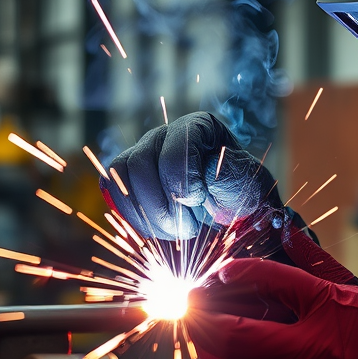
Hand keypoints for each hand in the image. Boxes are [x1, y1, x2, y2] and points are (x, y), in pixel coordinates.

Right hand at [102, 112, 276, 239]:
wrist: (229, 206)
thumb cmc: (239, 192)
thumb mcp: (247, 185)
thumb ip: (232, 178)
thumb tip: (209, 171)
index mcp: (198, 127)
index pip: (176, 149)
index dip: (183, 183)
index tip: (199, 202)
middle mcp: (165, 134)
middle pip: (140, 164)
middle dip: (160, 206)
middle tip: (187, 229)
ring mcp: (142, 151)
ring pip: (119, 176)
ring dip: (144, 214)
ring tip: (175, 231)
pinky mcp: (126, 175)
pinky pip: (110, 190)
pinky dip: (130, 215)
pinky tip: (157, 228)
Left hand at [185, 258, 357, 358]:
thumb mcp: (355, 292)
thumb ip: (314, 264)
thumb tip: (284, 230)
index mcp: (325, 310)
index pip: (268, 278)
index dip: (235, 271)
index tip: (220, 274)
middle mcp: (308, 353)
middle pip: (232, 335)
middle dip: (203, 320)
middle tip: (197, 312)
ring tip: (220, 349)